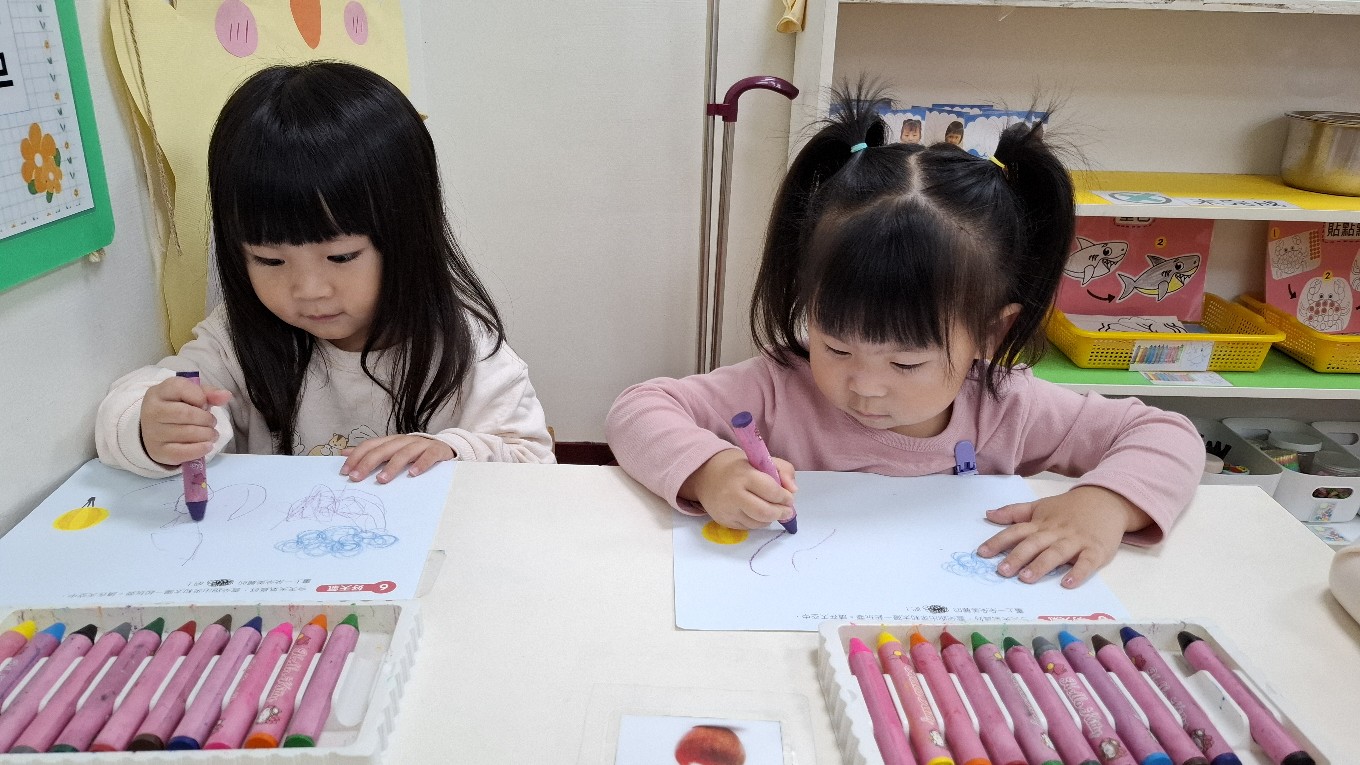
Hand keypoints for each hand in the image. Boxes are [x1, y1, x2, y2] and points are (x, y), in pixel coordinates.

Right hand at [140, 376, 231, 466]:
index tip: (205, 404)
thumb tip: (226, 395)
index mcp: (158, 393)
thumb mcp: (190, 395)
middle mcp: (151, 411)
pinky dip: (200, 449)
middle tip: (212, 422)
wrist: (155, 431)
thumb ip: (208, 393)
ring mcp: (153, 433)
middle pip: (185, 413)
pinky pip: (182, 452)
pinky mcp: (158, 452)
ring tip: (211, 434)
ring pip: (186, 433)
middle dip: (206, 419)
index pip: (180, 388)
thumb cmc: (177, 409)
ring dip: (207, 434)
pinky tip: (207, 446)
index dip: (200, 396)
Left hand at [340, 435, 454, 483]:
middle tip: (356, 478)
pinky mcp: (436, 450)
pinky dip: (421, 464)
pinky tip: (413, 474)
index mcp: (391, 441)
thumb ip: (370, 452)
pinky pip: (428, 456)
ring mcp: (421, 445)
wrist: (445, 447)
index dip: (356, 457)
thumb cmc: (414, 453)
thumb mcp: (391, 451)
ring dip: (392, 466)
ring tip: (382, 479)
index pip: (370, 445)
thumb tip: (343, 453)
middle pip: (383, 449)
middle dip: (368, 463)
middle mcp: (404, 441)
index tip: (345, 472)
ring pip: (404, 453)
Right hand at [679, 449, 796, 529]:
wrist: (708, 475)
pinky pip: (748, 528)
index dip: (785, 497)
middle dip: (781, 513)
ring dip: (770, 519)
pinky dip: (758, 522)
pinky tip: (758, 513)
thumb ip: (784, 470)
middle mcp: (733, 494)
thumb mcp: (762, 461)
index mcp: (744, 475)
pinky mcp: (724, 521)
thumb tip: (793, 490)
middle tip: (787, 511)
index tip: (789, 497)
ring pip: (758, 523)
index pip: (771, 491)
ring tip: (772, 510)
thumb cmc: (740, 468)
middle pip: (764, 512)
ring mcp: (727, 510)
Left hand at [976, 485, 1149, 587]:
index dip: (998, 541)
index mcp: (1040, 523)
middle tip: (1002, 571)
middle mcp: (1055, 532)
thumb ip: (1014, 512)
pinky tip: (1068, 583)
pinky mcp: (1096, 550)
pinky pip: (1087, 562)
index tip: (981, 553)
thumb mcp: (1040, 506)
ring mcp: (1076, 541)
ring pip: (1056, 553)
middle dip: (1017, 557)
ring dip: (1041, 565)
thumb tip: (988, 514)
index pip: (1016, 531)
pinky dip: (1078, 572)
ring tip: (1026, 578)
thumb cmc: (1069, 508)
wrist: (1107, 500)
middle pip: (1033, 544)